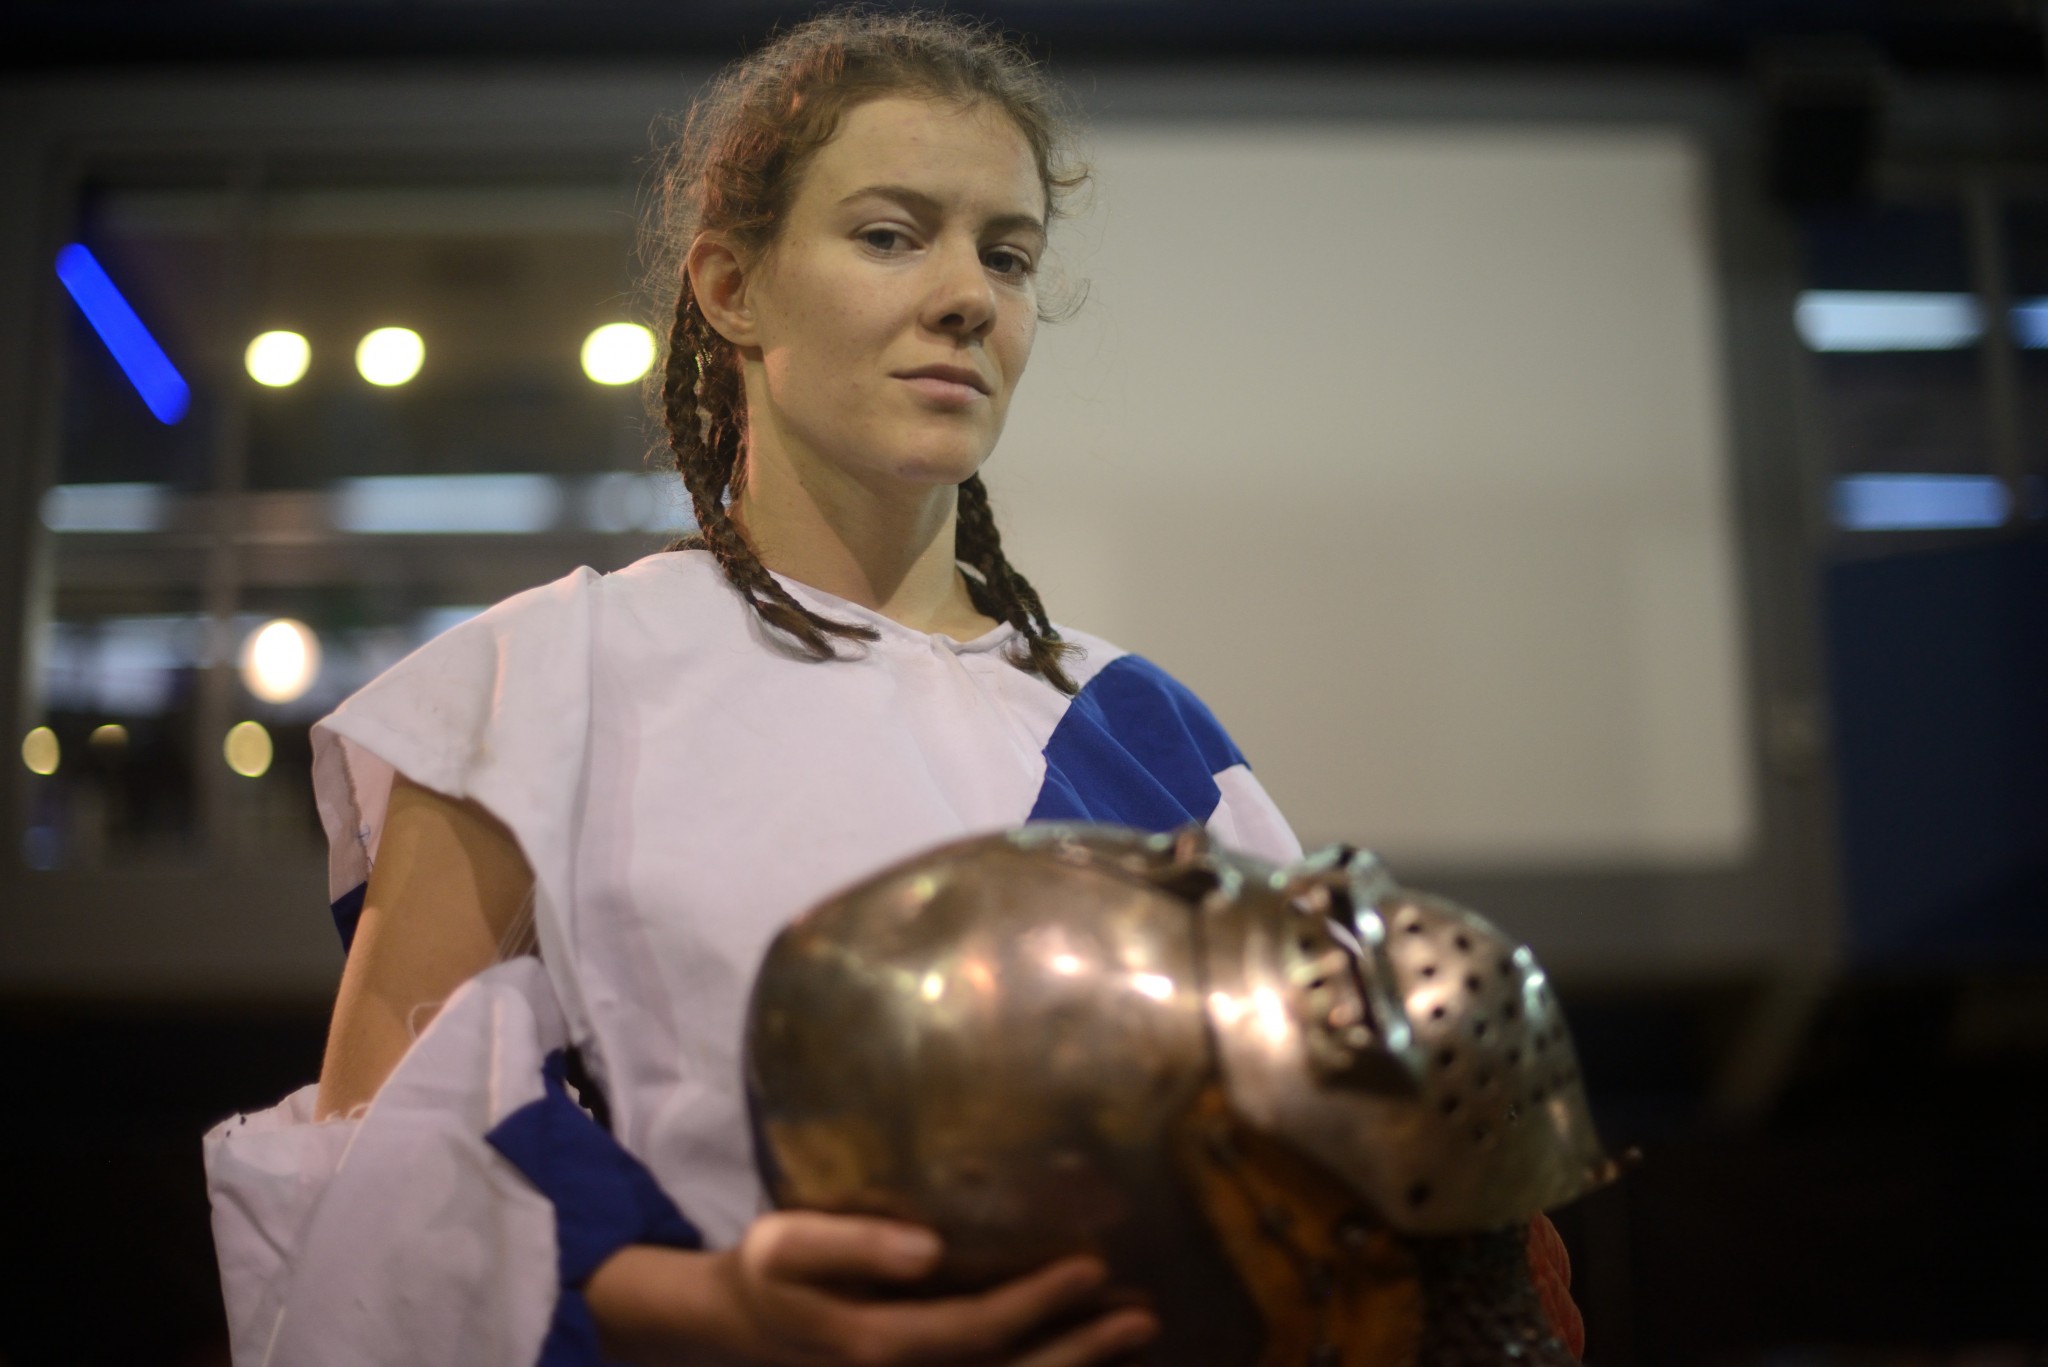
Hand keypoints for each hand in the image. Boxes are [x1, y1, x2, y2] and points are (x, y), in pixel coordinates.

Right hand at [587, 1211, 1158, 1366]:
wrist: (738, 1331)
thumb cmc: (770, 1274)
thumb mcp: (786, 1245)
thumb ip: (852, 1244)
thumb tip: (927, 1247)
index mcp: (875, 1347)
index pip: (974, 1332)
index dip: (1036, 1304)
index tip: (1091, 1266)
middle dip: (1082, 1352)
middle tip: (1143, 1314)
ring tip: (1139, 1336)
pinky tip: (1094, 1359)